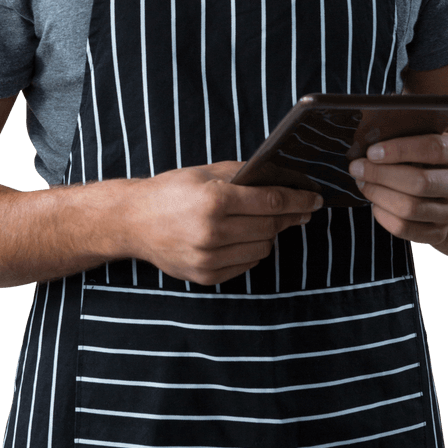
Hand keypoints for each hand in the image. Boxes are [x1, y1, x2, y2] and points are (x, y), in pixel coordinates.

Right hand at [123, 162, 322, 285]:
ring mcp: (208, 258)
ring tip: (263, 222)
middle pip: (270, 227)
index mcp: (214, 200)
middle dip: (288, 216)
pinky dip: (251, 251)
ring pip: (262, 249)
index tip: (314, 200)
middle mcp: (212, 231)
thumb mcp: (205, 172)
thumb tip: (280, 178)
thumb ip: (243, 175)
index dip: (298, 200)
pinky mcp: (205, 276)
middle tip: (298, 209)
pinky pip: (246, 265)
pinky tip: (243, 238)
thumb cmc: (170, 191)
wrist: (133, 221)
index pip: (271, 201)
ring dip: (269, 235)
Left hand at [348, 133, 447, 244]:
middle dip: (381, 175)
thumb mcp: (419, 139)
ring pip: (410, 208)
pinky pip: (405, 229)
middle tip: (357, 168)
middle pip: (420, 182)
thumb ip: (401, 135)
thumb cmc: (422, 157)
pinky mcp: (439, 233)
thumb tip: (366, 136)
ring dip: (378, 195)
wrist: (444, 188)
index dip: (400, 150)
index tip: (371, 152)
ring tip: (363, 183)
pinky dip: (383, 216)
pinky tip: (375, 204)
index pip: (434, 149)